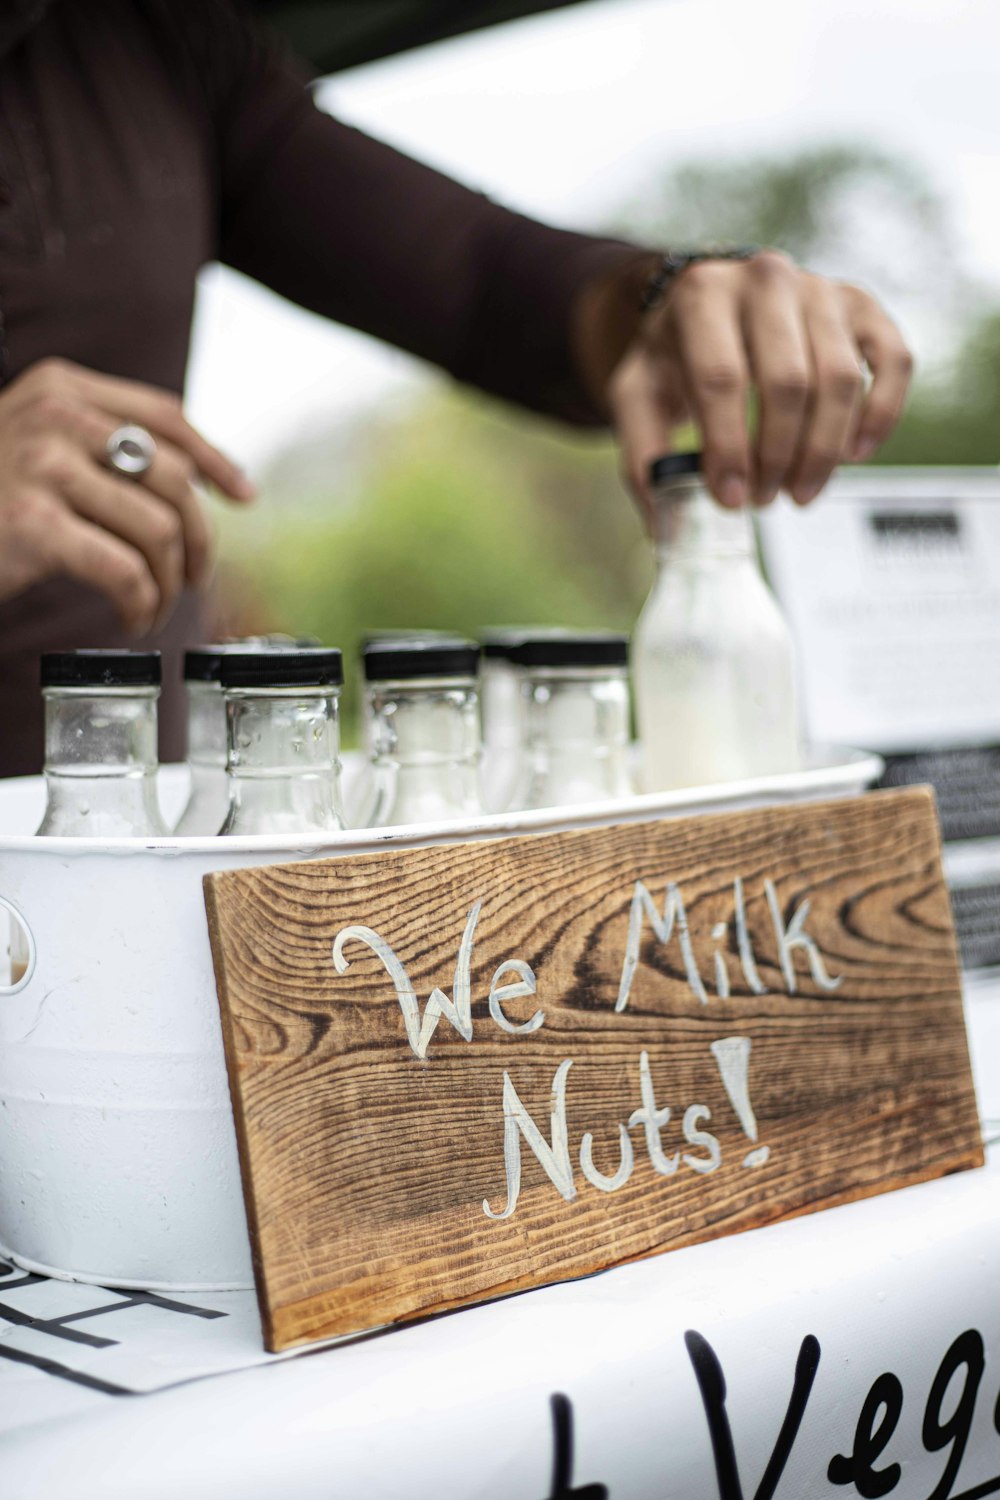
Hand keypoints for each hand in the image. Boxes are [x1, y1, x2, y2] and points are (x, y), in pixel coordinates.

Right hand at [0, 357, 254, 634]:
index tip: (243, 496)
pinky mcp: (34, 523)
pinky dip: (142, 604)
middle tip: (192, 578)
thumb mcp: (34, 448)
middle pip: (174, 477)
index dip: (214, 458)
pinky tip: (132, 619)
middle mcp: (54, 415)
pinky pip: (126, 571)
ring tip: (155, 606)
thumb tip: (194, 480)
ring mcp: (43, 466)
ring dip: (170, 581)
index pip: (163, 415)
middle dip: (197, 538)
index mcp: (61, 388)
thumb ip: (97, 447)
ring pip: (158, 528)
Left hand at [607, 250, 912, 519]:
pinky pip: (893, 361)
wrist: (714, 301)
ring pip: (840, 379)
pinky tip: (853, 456)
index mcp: (702, 293)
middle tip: (763, 500)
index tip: (731, 499)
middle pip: (787, 382)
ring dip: (823, 450)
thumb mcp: (638, 394)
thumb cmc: (676, 353)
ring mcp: (820, 288)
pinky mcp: (862, 306)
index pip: (722, 378)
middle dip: (777, 456)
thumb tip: (667, 526)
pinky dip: (880, 415)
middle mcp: (766, 279)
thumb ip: (643, 455)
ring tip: (798, 493)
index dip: (729, 447)